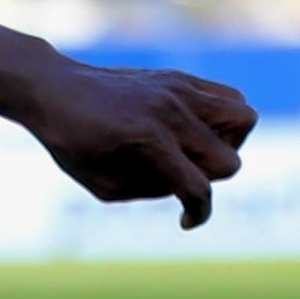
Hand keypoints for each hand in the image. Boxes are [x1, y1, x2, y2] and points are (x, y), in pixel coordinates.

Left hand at [19, 59, 258, 226]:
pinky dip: (223, 117)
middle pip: (229, 159)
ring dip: (228, 142)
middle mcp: (171, 112)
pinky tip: (192, 128)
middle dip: (210, 178)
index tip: (185, 221)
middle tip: (179, 174)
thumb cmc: (73, 143)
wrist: (55, 90)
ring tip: (196, 147)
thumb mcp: (106, 186)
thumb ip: (155, 189)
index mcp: (149, 141)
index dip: (198, 214)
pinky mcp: (181, 77)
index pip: (198, 188)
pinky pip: (230, 96)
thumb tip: (194, 183)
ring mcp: (179, 89)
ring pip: (244, 117)